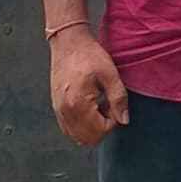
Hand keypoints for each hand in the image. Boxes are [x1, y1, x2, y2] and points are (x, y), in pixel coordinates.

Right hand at [48, 30, 126, 147]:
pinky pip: (68, 128)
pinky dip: (81, 125)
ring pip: (77, 137)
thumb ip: (118, 99)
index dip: (112, 122)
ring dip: (91, 127)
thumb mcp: (110, 74)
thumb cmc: (89, 55)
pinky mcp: (56, 106)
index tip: (113, 104)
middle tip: (107, 107)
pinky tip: (88, 106)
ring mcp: (58, 110)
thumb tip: (124, 121)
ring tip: (97, 106)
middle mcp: (65, 111)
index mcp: (79, 103)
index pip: (99, 131)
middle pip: (87, 139)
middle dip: (102, 128)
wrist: (68, 42)